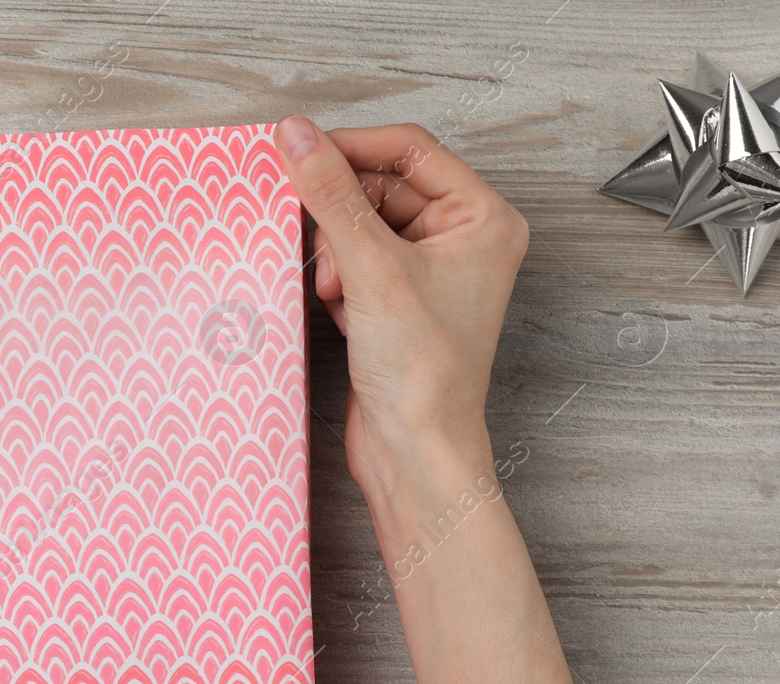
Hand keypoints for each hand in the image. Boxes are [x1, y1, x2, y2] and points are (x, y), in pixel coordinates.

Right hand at [273, 117, 528, 499]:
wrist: (415, 451)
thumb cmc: (423, 374)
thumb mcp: (370, 269)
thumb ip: (330, 194)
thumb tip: (296, 135)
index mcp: (483, 219)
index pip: (409, 150)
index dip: (350, 148)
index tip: (299, 152)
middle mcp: (464, 240)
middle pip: (382, 187)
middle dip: (342, 217)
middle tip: (323, 247)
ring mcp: (431, 272)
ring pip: (362, 226)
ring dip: (337, 252)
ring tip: (336, 290)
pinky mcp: (400, 301)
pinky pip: (356, 261)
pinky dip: (338, 279)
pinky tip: (340, 309)